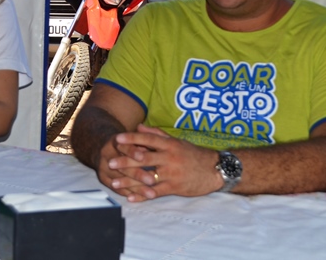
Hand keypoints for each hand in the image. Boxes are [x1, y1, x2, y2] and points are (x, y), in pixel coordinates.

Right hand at [93, 131, 155, 201]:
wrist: (100, 145)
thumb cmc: (125, 141)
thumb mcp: (132, 137)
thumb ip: (143, 140)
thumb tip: (155, 145)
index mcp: (115, 141)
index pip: (123, 147)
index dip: (133, 152)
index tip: (144, 157)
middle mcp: (106, 154)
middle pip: (122, 166)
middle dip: (138, 174)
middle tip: (153, 181)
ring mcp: (102, 167)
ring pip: (121, 180)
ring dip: (137, 188)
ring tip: (152, 194)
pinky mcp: (102, 178)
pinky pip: (117, 189)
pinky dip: (131, 193)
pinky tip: (143, 198)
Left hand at [107, 124, 221, 200]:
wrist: (216, 170)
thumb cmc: (194, 154)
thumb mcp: (177, 141)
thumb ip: (157, 134)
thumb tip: (139, 126)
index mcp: (170, 145)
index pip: (148, 139)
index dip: (132, 138)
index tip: (117, 139)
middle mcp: (170, 157)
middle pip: (144, 158)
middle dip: (125, 161)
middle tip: (109, 162)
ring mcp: (172, 173)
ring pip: (147, 177)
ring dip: (129, 181)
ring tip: (114, 183)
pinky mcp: (175, 187)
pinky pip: (155, 192)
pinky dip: (142, 196)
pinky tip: (130, 198)